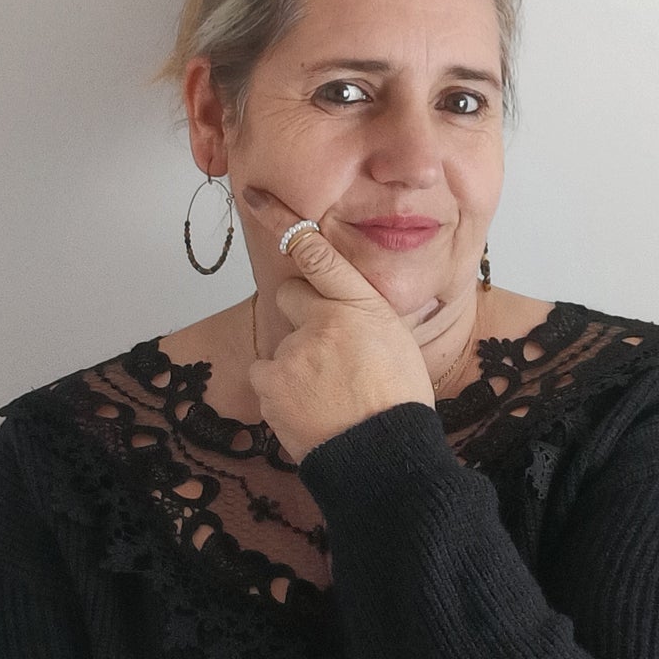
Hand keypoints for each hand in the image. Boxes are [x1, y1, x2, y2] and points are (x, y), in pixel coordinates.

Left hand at [238, 185, 444, 463]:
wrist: (383, 460)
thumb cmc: (400, 405)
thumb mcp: (400, 344)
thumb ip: (366, 319)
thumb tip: (344, 313)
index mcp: (361, 307)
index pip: (318, 254)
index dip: (285, 221)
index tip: (258, 198)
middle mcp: (323, 321)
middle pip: (290, 295)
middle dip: (301, 315)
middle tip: (328, 354)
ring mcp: (292, 353)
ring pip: (279, 343)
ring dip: (292, 363)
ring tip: (325, 396)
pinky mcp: (271, 386)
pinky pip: (267, 378)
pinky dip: (281, 393)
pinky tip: (310, 412)